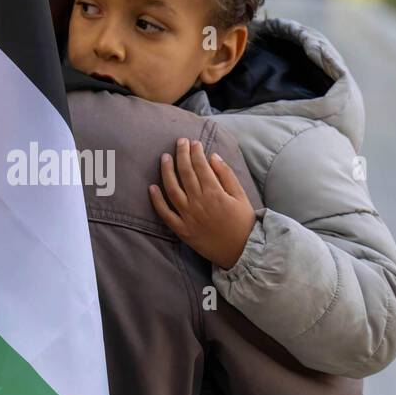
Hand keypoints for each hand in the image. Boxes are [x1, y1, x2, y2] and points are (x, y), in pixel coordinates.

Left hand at [149, 138, 256, 268]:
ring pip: (172, 189)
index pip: (201, 166)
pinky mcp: (182, 230)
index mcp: (215, 193)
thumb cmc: (243, 223)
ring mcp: (188, 216)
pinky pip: (165, 214)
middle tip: (180, 142)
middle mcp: (199, 202)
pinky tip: (152, 187)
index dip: (196, 152)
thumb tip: (213, 156)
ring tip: (165, 157)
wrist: (241, 252)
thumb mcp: (241, 196)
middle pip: (185, 173)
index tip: (194, 142)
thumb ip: (227, 175)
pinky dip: (157, 200)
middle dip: (182, 154)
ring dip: (166, 171)